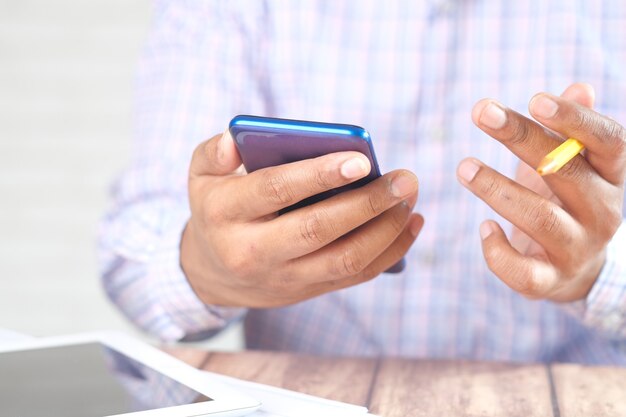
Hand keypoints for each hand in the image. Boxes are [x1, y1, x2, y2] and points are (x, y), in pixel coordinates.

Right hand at [181, 130, 422, 307]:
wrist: (213, 273)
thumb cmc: (217, 210)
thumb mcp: (201, 176)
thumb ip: (213, 152)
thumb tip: (234, 139)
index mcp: (225, 213)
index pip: (275, 190)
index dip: (318, 175)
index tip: (361, 159)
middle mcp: (253, 251)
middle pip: (317, 229)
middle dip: (367, 203)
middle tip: (405, 179)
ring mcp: (284, 276)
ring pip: (344, 259)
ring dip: (386, 229)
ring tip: (409, 197)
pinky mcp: (308, 290)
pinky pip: (355, 275)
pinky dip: (390, 251)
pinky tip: (410, 223)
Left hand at [458, 83, 625, 301]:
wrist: (577, 268)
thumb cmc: (567, 200)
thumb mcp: (575, 164)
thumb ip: (574, 129)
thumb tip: (579, 87)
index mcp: (612, 177)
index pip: (609, 142)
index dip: (575, 119)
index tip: (535, 99)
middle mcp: (603, 212)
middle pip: (566, 172)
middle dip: (521, 139)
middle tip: (481, 111)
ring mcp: (578, 248)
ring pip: (540, 218)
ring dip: (497, 189)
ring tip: (463, 167)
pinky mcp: (551, 280)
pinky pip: (524, 272)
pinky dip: (498, 252)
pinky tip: (483, 228)